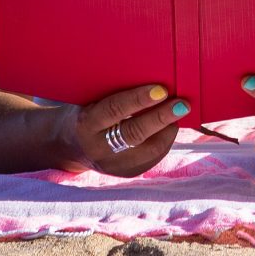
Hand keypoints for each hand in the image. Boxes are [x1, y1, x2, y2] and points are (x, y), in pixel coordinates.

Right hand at [63, 83, 188, 175]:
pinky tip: (170, 126)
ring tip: (180, 112)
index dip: (138, 99)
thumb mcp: (92, 100)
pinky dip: (165, 140)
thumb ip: (115, 93)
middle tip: (182, 104)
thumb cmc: (88, 111)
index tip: (161, 89)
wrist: (72, 146)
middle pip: (134, 133)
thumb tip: (153, 81)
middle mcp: (99, 148)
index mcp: (87, 124)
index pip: (114, 110)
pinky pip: (152, 157)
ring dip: (168, 130)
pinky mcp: (127, 174)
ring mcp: (113, 165)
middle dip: (161, 117)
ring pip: (149, 150)